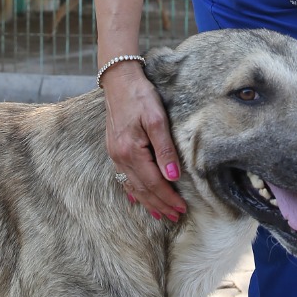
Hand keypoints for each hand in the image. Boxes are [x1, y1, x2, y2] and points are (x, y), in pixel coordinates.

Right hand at [102, 62, 185, 221]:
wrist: (119, 80)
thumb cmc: (140, 96)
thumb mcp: (157, 119)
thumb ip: (165, 149)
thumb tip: (172, 176)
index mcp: (131, 151)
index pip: (153, 182)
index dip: (168, 197)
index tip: (181, 208)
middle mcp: (120, 157)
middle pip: (142, 189)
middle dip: (159, 204)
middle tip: (175, 216)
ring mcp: (115, 154)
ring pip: (132, 186)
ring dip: (148, 201)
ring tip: (160, 214)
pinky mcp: (114, 149)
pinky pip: (124, 178)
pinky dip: (134, 191)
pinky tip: (138, 198)